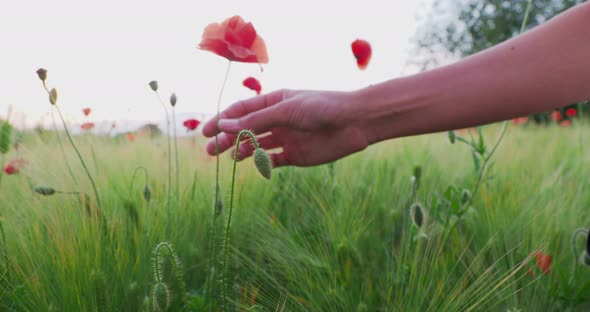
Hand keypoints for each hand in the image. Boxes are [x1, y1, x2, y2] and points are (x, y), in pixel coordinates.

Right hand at [202, 89, 369, 166]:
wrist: (356, 122)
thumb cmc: (322, 107)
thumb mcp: (286, 110)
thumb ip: (256, 120)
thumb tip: (225, 126)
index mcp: (274, 101)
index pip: (241, 111)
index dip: (222, 120)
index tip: (205, 132)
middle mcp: (277, 119)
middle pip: (245, 130)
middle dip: (227, 138)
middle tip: (209, 151)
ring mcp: (285, 138)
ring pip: (256, 146)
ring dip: (241, 151)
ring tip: (228, 157)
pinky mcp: (295, 156)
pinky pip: (272, 161)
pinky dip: (261, 163)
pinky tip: (251, 164)